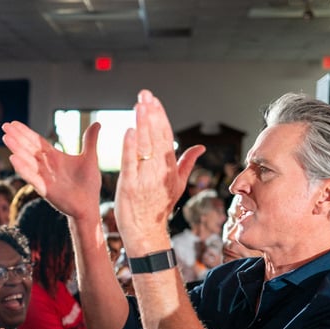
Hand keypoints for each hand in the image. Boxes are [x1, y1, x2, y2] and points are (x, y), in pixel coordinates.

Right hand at [1, 121, 101, 221]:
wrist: (89, 206)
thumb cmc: (88, 185)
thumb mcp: (90, 158)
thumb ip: (90, 141)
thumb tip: (97, 123)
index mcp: (54, 157)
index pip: (37, 141)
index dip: (25, 132)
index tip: (13, 123)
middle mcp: (46, 166)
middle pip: (29, 148)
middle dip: (17, 137)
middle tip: (4, 126)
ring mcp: (44, 178)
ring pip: (28, 161)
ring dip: (17, 149)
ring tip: (6, 138)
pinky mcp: (46, 189)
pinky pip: (33, 178)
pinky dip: (23, 169)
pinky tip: (14, 159)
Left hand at [115, 90, 204, 252]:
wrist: (147, 233)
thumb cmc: (159, 208)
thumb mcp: (176, 185)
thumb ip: (186, 163)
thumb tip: (200, 146)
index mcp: (170, 169)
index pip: (166, 137)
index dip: (160, 117)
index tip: (154, 100)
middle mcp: (160, 172)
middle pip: (156, 138)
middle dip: (151, 114)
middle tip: (144, 95)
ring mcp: (145, 179)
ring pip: (144, 147)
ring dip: (142, 124)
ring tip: (139, 105)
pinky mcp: (129, 187)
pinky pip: (130, 164)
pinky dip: (130, 147)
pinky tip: (129, 131)